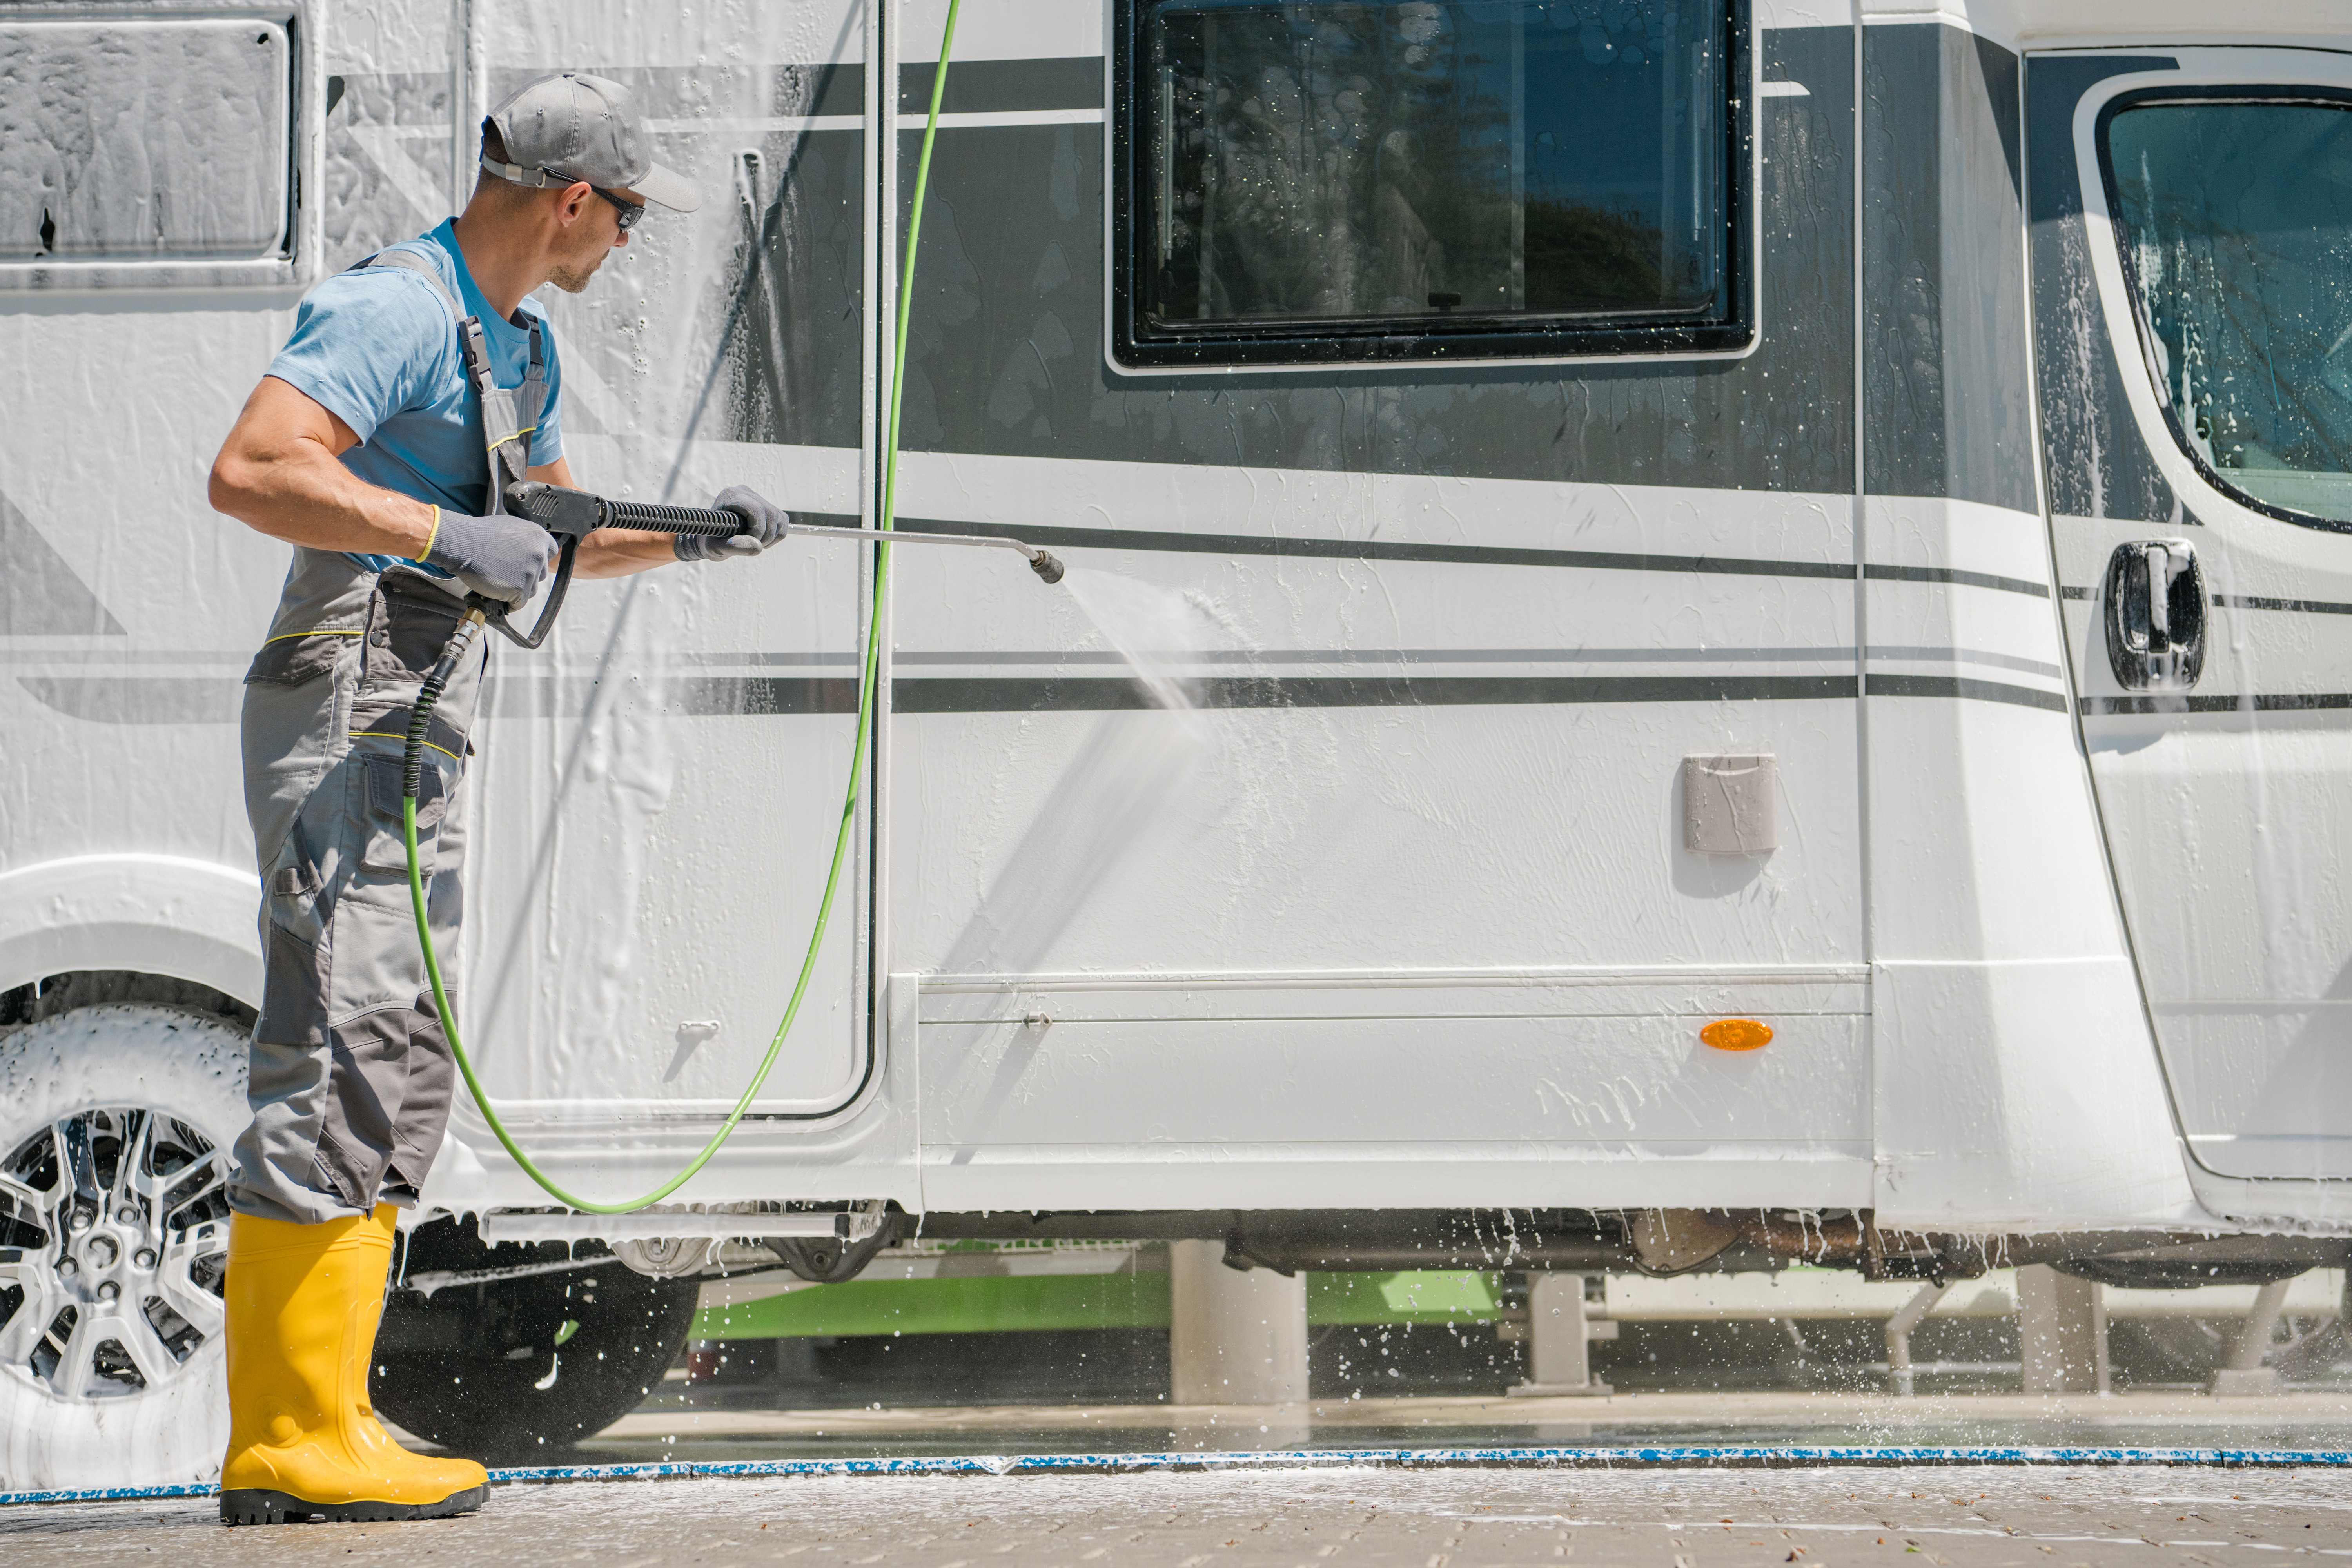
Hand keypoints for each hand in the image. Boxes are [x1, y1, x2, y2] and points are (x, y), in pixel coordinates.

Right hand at [424, 509, 557, 604]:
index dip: (540, 560)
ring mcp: (531, 572)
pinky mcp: (520, 588)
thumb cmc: (479, 534)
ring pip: (531, 590)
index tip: (531, 564)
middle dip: (526, 576)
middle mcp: (539, 553)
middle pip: (541, 574)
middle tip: (507, 574)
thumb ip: (525, 540)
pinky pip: (519, 603)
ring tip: (499, 582)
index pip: (552, 552)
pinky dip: (509, 603)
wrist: (463, 543)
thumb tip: (528, 551)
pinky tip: (497, 595)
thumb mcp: (510, 527)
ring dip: (517, 590)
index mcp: (538, 536)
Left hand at [677, 485, 790, 561]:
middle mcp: (745, 492)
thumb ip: (732, 546)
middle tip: (753, 546)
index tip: (747, 542)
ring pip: (779, 518)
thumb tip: (757, 547)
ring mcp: (757, 498)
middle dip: (766, 535)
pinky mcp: (766, 506)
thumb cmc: (710, 541)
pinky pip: (783, 521)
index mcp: (730, 495)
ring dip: (772, 537)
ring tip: (755, 543)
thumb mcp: (714, 547)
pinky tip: (761, 539)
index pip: (756, 509)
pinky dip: (777, 535)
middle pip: (771, 513)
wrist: (711, 539)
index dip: (757, 530)